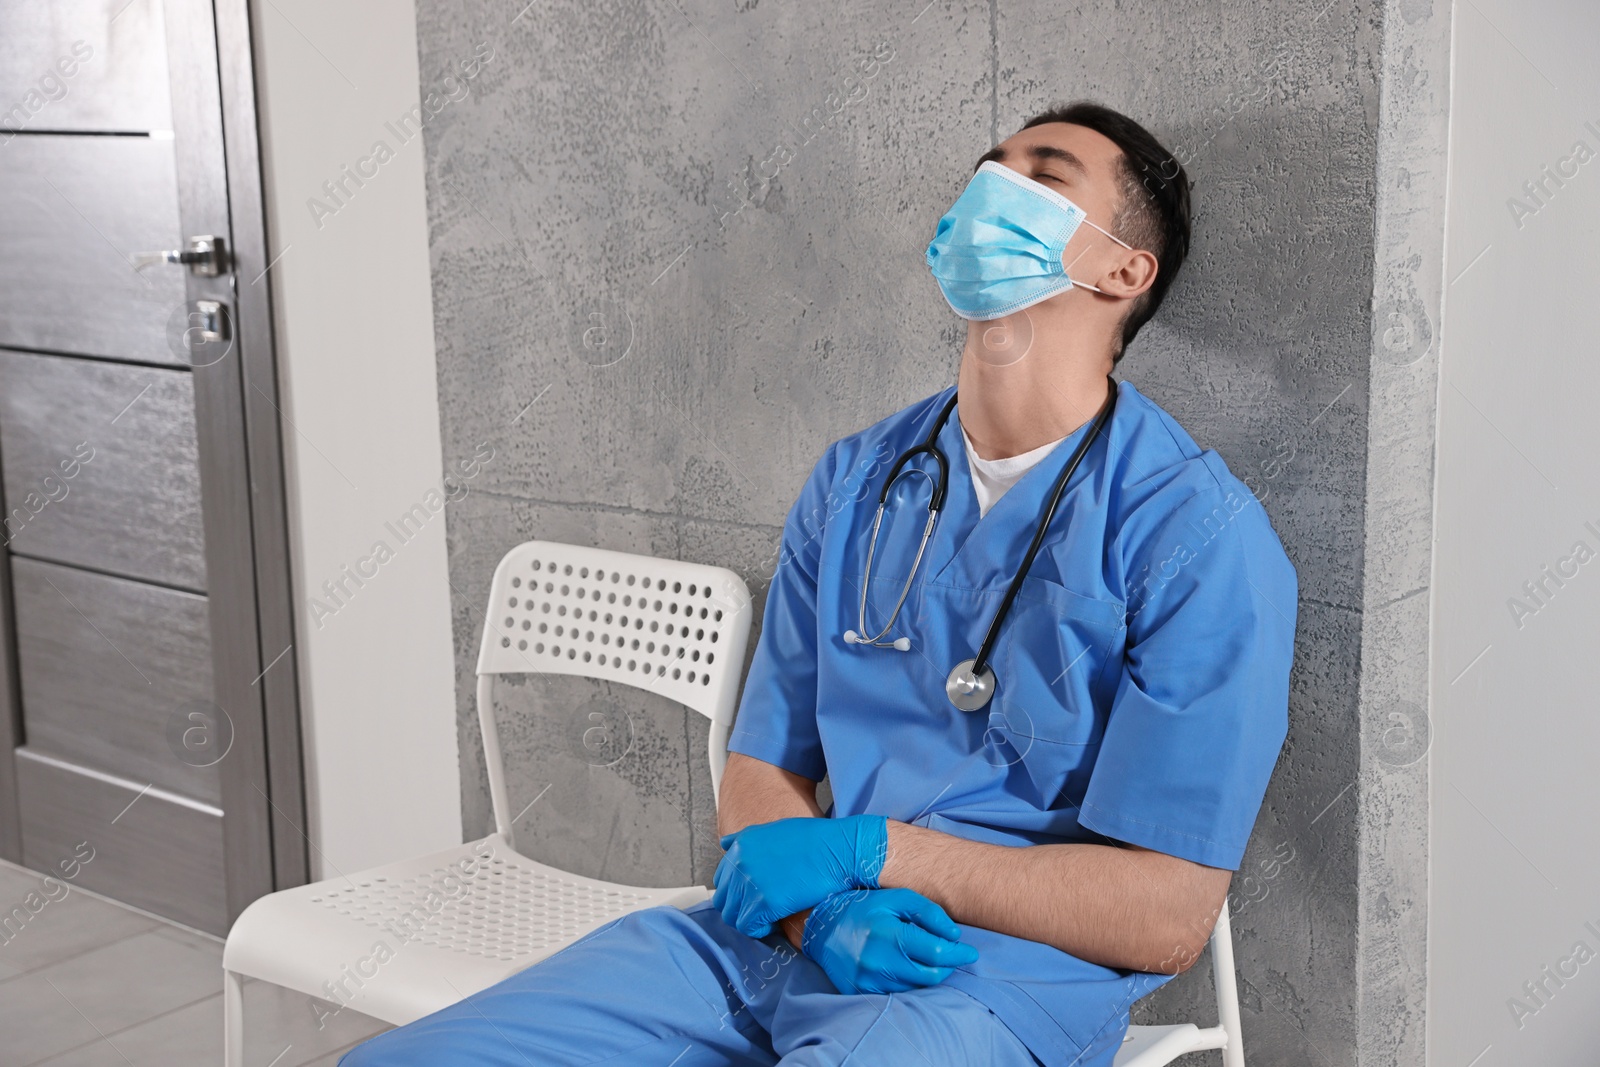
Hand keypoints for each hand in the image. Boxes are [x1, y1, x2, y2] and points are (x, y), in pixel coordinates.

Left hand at [714, 815, 887, 938]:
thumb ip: (747, 838)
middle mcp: (740, 862)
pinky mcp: (763, 902)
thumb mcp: (775, 830)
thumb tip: (725, 843)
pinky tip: (775, 922)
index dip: (738, 892)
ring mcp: (750, 882)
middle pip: (724, 899)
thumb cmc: (815, 840)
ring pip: (732, 916)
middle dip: (740, 908)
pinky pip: (748, 926)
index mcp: (741, 844)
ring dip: (749, 920)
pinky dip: (759, 929)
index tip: (755, 897)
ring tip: (770, 918)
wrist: (839, 850)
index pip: (722, 879)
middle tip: (762, 911)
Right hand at [801, 888, 979, 994]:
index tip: (971, 951)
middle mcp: (879, 962)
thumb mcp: (896, 898)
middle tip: (953, 956)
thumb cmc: (864, 908)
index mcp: (889, 935)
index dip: (959, 954)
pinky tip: (909, 969)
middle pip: (931, 975)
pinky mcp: (861, 993)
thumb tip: (955, 934)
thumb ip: (929, 912)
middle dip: (948, 967)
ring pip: (916, 987)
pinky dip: (909, 983)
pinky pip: (897, 995)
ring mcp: (868, 981)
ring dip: (929, 975)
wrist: (821, 928)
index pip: (937, 953)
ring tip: (929, 959)